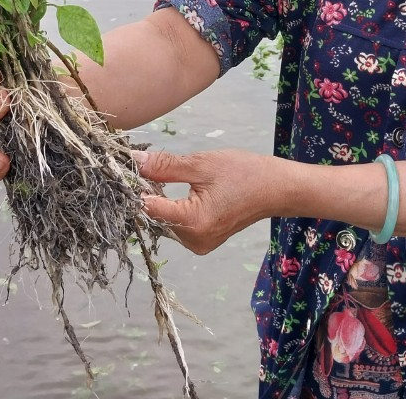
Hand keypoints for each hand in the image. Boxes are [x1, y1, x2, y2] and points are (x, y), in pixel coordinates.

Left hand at [136, 148, 280, 254]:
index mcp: (194, 222)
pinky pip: (177, 225)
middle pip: (155, 216)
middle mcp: (194, 241)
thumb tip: (133, 160)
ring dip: (161, 200)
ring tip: (168, 177)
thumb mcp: (202, 164)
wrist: (276, 189)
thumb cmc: (244, 173)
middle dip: (149, 192)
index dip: (137, 187)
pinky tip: (182, 191)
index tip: (130, 169)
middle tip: (150, 168)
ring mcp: (199, 244)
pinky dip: (173, 208)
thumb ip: (165, 165)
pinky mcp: (203, 242)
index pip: (149, 208)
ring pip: (164, 220)